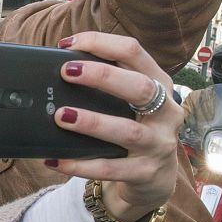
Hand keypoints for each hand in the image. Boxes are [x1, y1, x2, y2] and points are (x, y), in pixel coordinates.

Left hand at [43, 33, 181, 221]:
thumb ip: (103, 85)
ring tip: (62, 116)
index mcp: (158, 84)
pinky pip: (111, 168)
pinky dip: (81, 165)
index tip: (69, 44)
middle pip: (139, 87)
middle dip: (102, 76)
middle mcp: (165, 112)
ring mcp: (158, 144)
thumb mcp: (127, 102)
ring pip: (127, 131)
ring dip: (92, 122)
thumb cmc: (132, 127)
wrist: (153, 178)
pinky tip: (56, 160)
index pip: (134, 52)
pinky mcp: (145, 173)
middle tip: (66, 72)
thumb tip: (56, 69)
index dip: (101, 43)